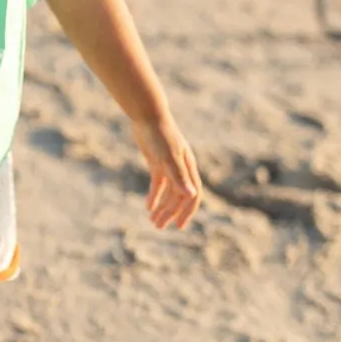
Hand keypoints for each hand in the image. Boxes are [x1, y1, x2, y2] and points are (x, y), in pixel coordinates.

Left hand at [131, 115, 201, 230]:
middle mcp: (181, 169)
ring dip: (161, 206)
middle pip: (179, 196)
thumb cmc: (160, 135)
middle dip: (170, 212)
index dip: (187, 211)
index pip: (193, 195)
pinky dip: (154, 195)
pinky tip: (148, 206)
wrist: (148, 115)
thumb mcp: (168, 157)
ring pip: (168, 192)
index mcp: (188, 168)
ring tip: (153, 220)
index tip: (179, 226)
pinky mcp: (157, 162)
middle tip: (158, 226)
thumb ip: (179, 176)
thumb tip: (191, 195)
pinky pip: (158, 183)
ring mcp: (169, 165)